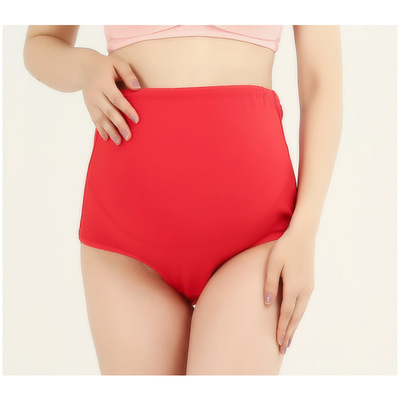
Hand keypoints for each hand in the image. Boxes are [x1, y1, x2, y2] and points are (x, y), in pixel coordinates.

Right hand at [81, 52, 141, 144]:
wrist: (83, 68)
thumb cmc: (106, 66)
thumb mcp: (117, 63)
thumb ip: (128, 74)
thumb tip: (137, 88)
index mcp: (104, 83)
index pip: (116, 98)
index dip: (126, 109)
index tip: (137, 120)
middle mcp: (95, 94)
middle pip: (109, 111)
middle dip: (119, 125)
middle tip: (128, 136)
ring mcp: (91, 102)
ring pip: (101, 119)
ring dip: (110, 131)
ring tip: (119, 142)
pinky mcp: (89, 107)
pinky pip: (94, 120)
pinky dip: (100, 130)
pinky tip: (107, 139)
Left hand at [263, 226, 314, 353]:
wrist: (302, 236)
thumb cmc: (284, 248)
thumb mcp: (272, 263)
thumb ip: (269, 284)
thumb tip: (267, 303)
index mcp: (293, 286)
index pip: (286, 313)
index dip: (282, 328)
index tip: (278, 342)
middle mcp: (304, 290)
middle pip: (296, 317)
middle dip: (289, 333)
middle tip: (283, 349)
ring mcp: (309, 287)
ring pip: (301, 312)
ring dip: (294, 326)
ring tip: (288, 339)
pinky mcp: (310, 283)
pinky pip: (304, 305)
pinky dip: (298, 316)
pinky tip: (294, 319)